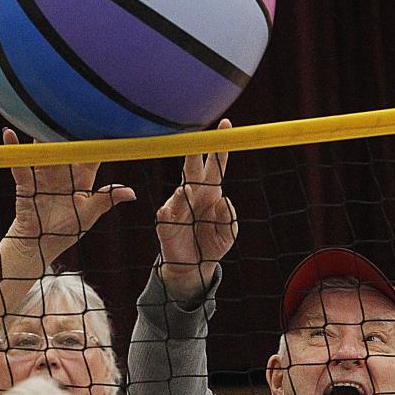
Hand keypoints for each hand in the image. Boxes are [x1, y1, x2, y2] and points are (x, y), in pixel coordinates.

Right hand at [5, 128, 135, 256]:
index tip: (102, 120)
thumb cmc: (67, 229)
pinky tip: (9, 133)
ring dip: (42, 135)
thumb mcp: (89, 214)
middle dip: (67, 130)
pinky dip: (14, 149)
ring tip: (43, 115)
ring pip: (44, 150)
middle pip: (65, 146)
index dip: (95, 140)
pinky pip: (20, 164)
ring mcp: (43, 174)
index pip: (90, 155)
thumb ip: (106, 200)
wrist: (42, 245)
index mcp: (81, 178)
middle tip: (72, 108)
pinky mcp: (26, 182)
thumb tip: (131, 193)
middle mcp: (63, 171)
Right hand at [155, 119, 236, 301]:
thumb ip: (229, 217)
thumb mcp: (229, 232)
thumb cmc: (212, 243)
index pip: (216, 166)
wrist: (195, 268)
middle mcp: (193, 195)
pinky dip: (168, 212)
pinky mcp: (166, 224)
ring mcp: (178, 208)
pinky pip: (165, 215)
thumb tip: (223, 200)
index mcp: (211, 193)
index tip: (225, 126)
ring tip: (187, 191)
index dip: (219, 147)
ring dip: (183, 192)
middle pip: (192, 169)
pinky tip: (168, 210)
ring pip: (180, 193)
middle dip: (193, 152)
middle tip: (196, 137)